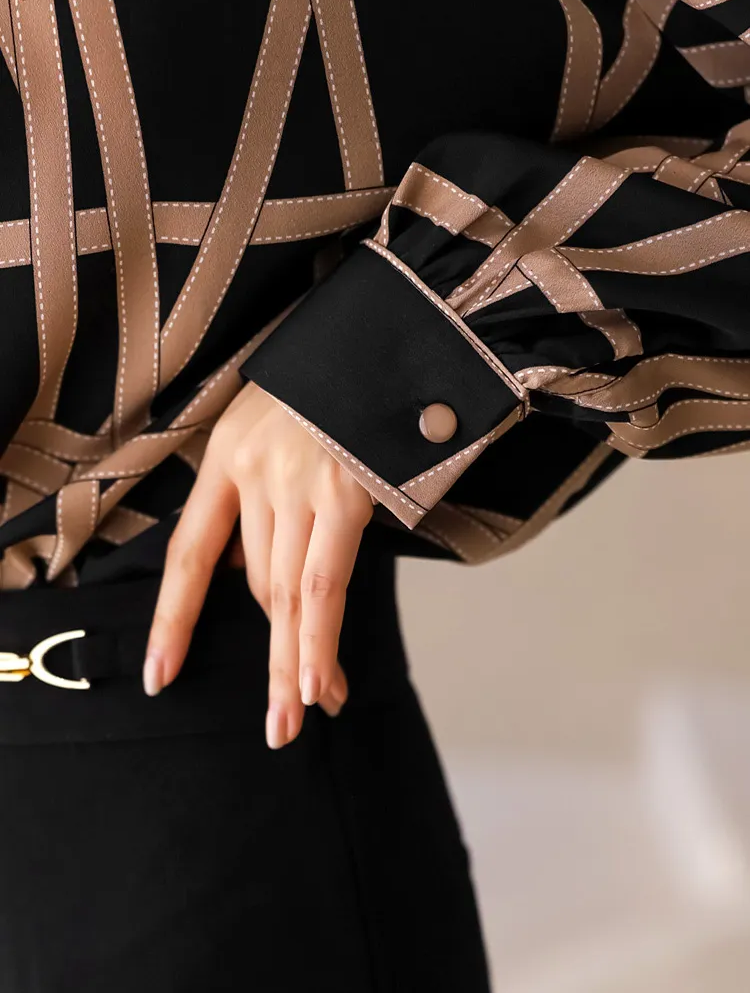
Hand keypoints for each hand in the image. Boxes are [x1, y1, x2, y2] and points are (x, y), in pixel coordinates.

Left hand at [143, 381, 374, 747]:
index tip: (162, 674)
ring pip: (286, 594)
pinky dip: (318, 640)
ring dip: (296, 660)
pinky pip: (324, 584)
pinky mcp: (346, 493)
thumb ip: (265, 492)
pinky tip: (316, 682)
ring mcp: (298, 481)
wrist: (402, 326)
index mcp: (230, 452)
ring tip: (302, 714)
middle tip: (280, 716)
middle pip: (257, 583)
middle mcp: (255, 470)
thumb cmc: (346, 378)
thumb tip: (258, 569)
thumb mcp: (282, 423)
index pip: (191, 553)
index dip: (174, 619)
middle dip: (273, 650)